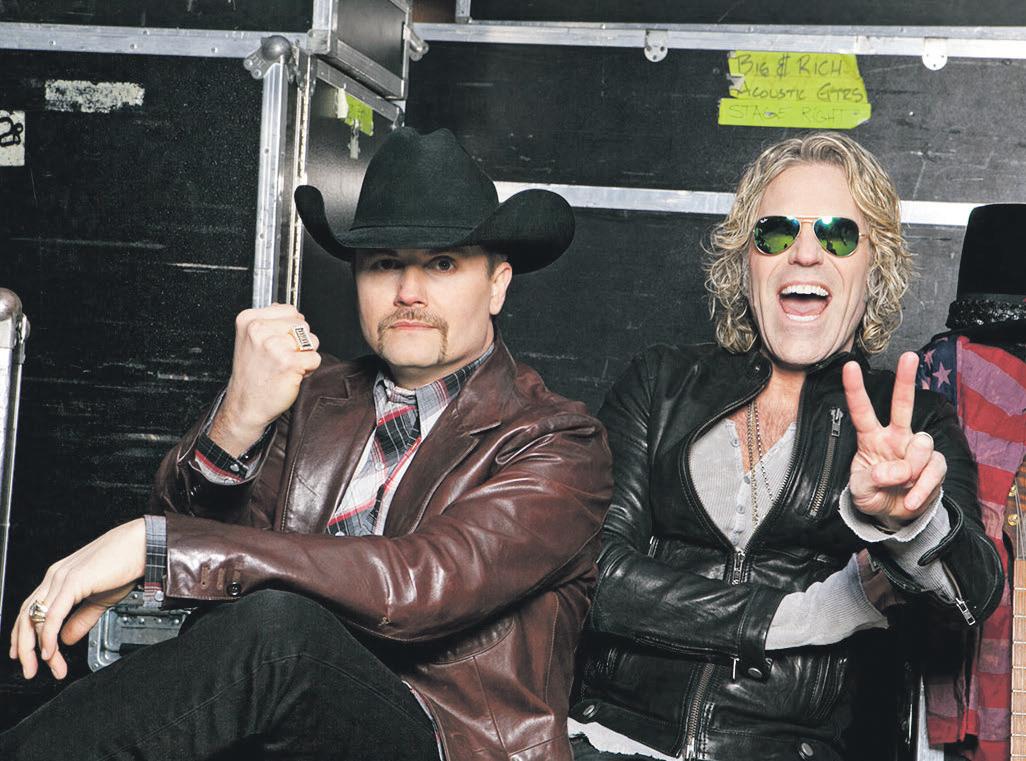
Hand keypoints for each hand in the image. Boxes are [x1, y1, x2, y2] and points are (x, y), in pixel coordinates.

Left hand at [9, 519, 145, 679]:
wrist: (144, 546)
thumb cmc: (127, 564)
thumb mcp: (101, 599)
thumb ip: (82, 619)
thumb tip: (66, 638)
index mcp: (59, 577)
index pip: (31, 611)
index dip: (25, 636)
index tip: (28, 656)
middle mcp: (55, 576)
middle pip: (25, 617)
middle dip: (25, 647)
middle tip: (29, 670)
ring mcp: (61, 578)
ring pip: (35, 618)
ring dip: (36, 648)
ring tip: (42, 667)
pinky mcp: (72, 582)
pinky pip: (52, 615)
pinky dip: (48, 637)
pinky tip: (50, 652)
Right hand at [212, 304, 321, 455]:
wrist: (245, 404)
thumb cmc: (251, 375)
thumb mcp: (250, 339)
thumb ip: (269, 321)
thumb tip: (289, 310)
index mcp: (249, 319)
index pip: (290, 310)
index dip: (291, 329)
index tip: (278, 342)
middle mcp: (259, 330)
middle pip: (303, 325)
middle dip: (300, 343)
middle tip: (281, 358)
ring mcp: (274, 346)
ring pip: (312, 341)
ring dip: (305, 355)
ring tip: (286, 365)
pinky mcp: (289, 362)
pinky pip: (315, 358)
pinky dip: (308, 369)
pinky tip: (291, 374)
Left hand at [843, 351, 945, 530]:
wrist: (894, 515)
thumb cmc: (873, 495)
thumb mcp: (861, 491)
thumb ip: (872, 480)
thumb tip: (896, 471)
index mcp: (870, 438)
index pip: (861, 411)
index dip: (855, 389)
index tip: (849, 366)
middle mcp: (895, 437)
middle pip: (902, 404)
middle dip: (906, 379)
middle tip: (909, 357)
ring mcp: (916, 449)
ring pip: (921, 444)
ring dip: (909, 471)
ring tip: (900, 486)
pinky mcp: (934, 465)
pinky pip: (933, 471)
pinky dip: (921, 489)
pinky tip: (910, 500)